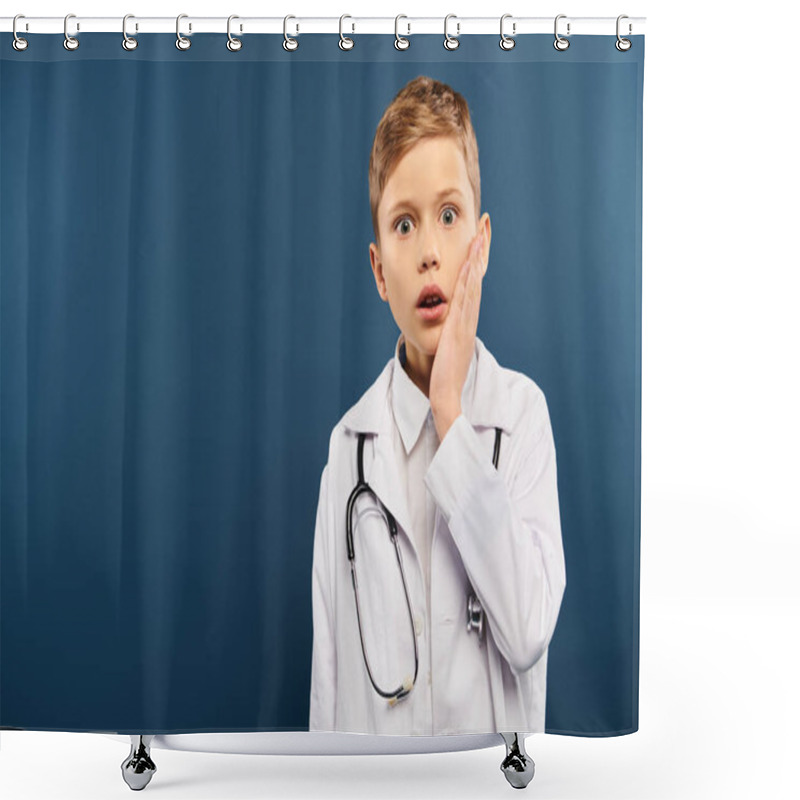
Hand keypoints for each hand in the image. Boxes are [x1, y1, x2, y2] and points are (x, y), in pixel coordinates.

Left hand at [430, 229, 485, 439]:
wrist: (446, 394)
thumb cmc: (444, 378)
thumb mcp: (447, 352)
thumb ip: (447, 339)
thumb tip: (445, 333)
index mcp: (466, 324)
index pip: (472, 288)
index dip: (476, 265)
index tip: (478, 244)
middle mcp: (469, 320)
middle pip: (477, 280)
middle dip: (480, 253)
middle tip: (484, 228)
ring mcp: (466, 323)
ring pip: (473, 284)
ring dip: (477, 259)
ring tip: (479, 235)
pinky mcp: (459, 327)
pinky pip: (466, 298)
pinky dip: (469, 279)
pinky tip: (470, 262)